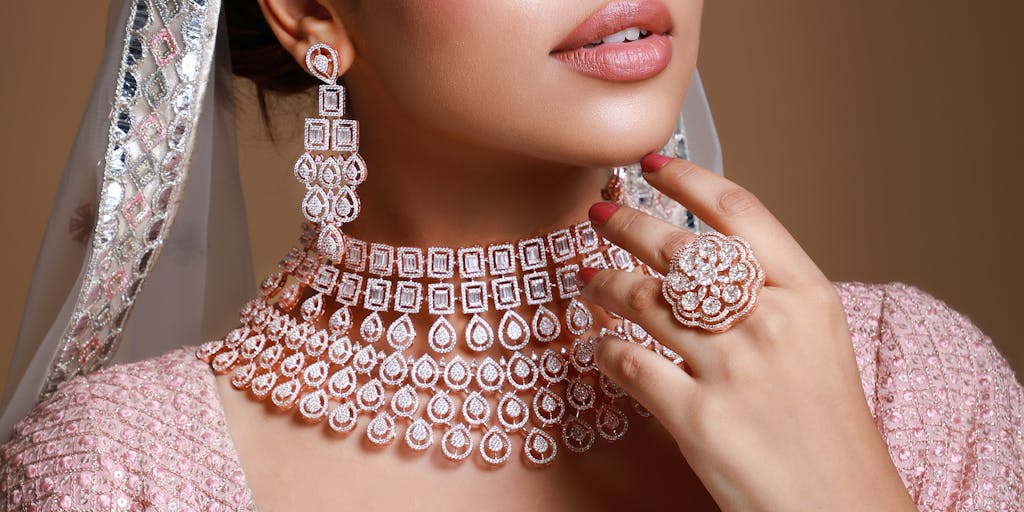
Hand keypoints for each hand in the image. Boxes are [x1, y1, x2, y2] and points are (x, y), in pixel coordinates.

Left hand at [575, 155, 916, 511]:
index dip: (685, 179)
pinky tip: (601, 345)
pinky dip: (606, 349)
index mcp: (806, 293)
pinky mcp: (697, 416)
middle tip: (600, 215)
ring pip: (644, 298)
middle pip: (679, 247)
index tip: (651, 164)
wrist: (841, 508)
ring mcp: (731, 367)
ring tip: (589, 277)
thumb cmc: (829, 429)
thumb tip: (707, 259)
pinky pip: (629, 362)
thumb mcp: (819, 342)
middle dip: (628, 224)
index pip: (737, 209)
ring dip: (606, 282)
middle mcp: (769, 320)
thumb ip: (771, 295)